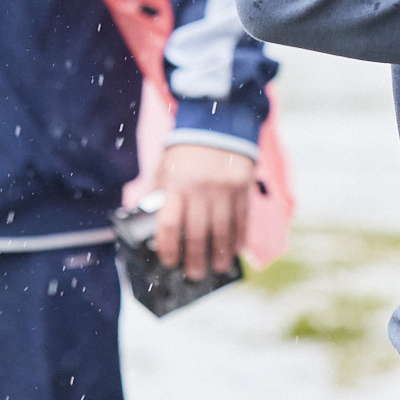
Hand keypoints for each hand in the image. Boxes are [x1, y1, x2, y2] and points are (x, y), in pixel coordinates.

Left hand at [155, 142, 256, 280]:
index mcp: (177, 185)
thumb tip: (156, 226)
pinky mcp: (243, 188)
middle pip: (198, 234)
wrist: (217, 124)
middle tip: (195, 274)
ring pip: (223, 231)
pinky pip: (242, 219)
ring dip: (220, 254)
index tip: (170, 261)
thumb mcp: (165, 169)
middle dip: (196, 259)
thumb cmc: (185, 152)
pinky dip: (239, 237)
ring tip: (217, 268)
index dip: (169, 248)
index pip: (171, 225)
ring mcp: (225, 189)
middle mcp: (201, 189)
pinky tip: (235, 249)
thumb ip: (160, 196)